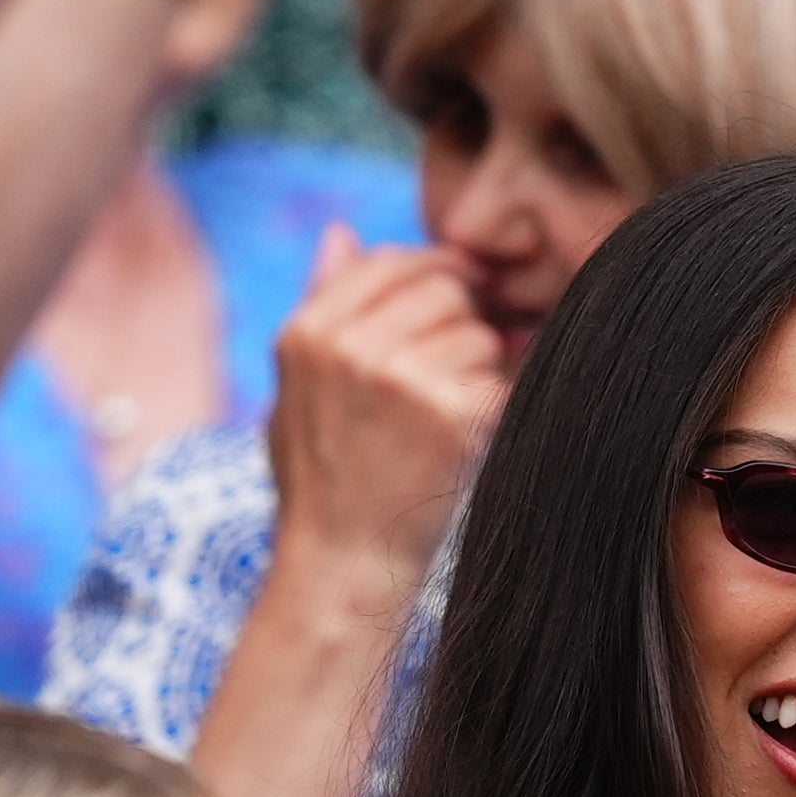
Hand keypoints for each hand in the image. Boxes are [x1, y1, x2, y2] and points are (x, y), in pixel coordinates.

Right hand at [263, 228, 505, 580]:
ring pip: (478, 334)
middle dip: (460, 322)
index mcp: (308, 332)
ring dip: (480, 370)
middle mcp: (350, 346)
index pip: (389, 262)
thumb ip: (319, 306)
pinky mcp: (453, 414)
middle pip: (443, 290)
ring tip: (447, 420)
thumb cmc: (320, 482)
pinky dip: (497, 406)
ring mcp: (402, 378)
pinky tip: (470, 439)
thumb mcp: (294, 389)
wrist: (344, 565)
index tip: (458, 297)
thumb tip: (341, 231)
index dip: (432, 274)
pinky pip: (501, 379)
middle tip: (453, 372)